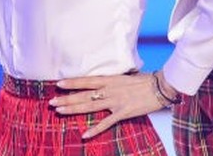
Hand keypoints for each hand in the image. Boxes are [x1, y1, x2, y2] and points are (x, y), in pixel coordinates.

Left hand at [49, 73, 165, 138]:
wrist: (161, 87)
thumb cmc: (145, 81)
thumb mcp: (125, 77)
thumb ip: (112, 82)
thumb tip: (101, 83)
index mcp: (110, 79)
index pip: (87, 80)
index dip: (72, 82)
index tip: (58, 83)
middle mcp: (110, 90)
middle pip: (84, 95)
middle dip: (66, 98)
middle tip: (51, 101)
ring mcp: (116, 101)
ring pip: (90, 106)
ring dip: (74, 109)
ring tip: (59, 111)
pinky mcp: (123, 112)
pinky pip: (107, 122)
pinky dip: (95, 129)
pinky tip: (84, 135)